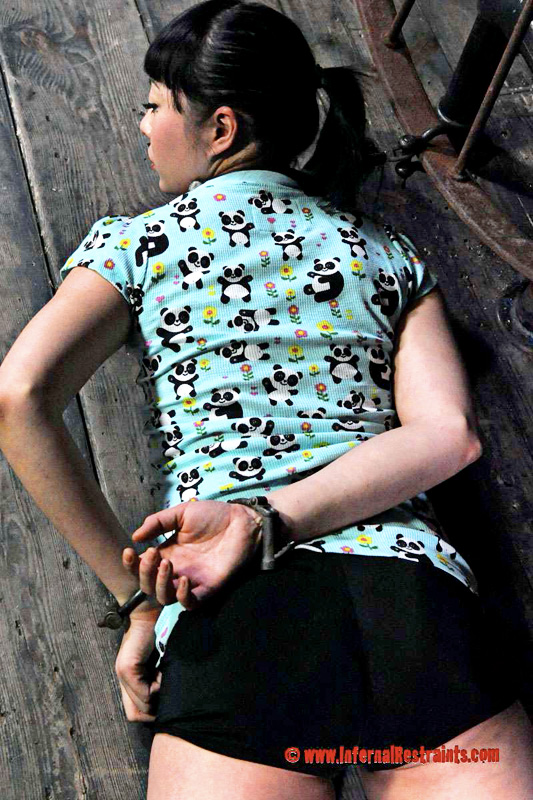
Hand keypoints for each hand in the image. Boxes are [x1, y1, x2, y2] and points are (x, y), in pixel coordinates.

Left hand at [115, 609, 160, 722]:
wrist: (150, 611)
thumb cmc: (159, 632)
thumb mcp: (159, 662)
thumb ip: (156, 680)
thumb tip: (164, 705)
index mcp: (128, 679)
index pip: (133, 713)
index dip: (150, 712)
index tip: (165, 699)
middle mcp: (122, 679)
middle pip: (134, 715)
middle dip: (154, 710)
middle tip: (166, 692)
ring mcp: (123, 674)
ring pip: (141, 708)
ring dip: (158, 698)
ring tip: (165, 678)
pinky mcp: (128, 668)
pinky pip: (145, 694)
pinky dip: (159, 688)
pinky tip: (164, 672)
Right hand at [123, 500, 262, 609]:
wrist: (241, 519)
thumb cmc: (213, 515)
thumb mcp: (181, 513)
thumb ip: (157, 522)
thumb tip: (135, 537)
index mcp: (167, 554)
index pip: (141, 568)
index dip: (130, 565)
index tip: (128, 551)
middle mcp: (176, 571)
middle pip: (149, 586)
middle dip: (144, 573)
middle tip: (152, 554)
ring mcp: (192, 581)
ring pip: (165, 598)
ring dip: (160, 584)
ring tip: (166, 563)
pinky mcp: (209, 588)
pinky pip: (191, 604)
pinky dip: (183, 597)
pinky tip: (183, 579)